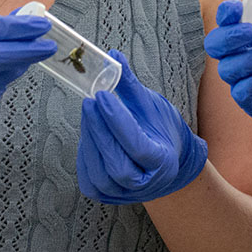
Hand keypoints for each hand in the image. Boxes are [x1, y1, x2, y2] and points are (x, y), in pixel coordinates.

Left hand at [76, 50, 208, 204]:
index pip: (137, 144)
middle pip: (116, 163)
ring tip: (90, 114)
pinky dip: (86, 153)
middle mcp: (145, 185)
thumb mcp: (152, 106)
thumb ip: (130, 85)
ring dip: (91, 140)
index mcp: (163, 162)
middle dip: (100, 130)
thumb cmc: (161, 131)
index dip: (117, 120)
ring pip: (100, 172)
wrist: (166, 163)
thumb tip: (113, 56)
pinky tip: (89, 131)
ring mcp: (124, 195)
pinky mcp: (105, 195)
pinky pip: (89, 176)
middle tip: (90, 101)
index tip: (103, 95)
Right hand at [203, 0, 251, 162]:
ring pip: (226, 69)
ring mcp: (244, 80)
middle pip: (214, 44)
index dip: (225, 13)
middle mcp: (241, 56)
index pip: (226, 22)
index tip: (237, 8)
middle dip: (229, 36)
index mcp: (250, 36)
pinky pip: (240, 92)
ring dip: (248, 58)